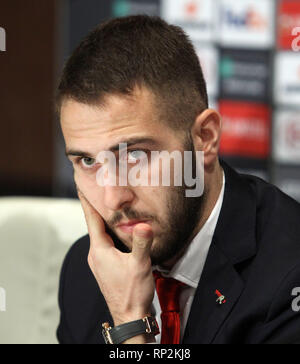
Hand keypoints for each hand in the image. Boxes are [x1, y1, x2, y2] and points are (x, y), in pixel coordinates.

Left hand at [77, 190, 155, 341]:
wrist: (130, 316)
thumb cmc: (132, 293)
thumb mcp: (139, 265)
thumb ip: (142, 243)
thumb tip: (144, 225)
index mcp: (99, 250)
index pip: (91, 219)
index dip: (87, 201)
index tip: (83, 186)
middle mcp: (96, 254)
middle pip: (95, 225)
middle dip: (97, 208)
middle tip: (99, 191)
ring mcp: (100, 262)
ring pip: (100, 235)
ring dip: (104, 221)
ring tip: (110, 207)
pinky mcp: (106, 267)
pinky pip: (106, 244)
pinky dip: (110, 233)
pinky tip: (120, 232)